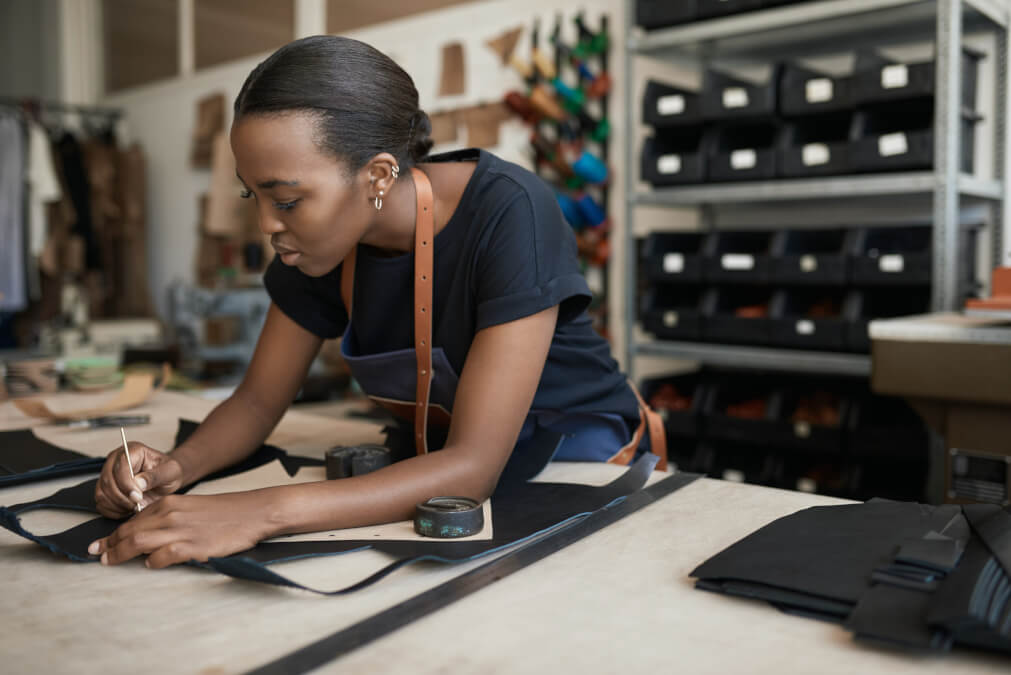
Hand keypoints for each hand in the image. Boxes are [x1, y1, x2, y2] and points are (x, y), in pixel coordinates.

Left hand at [88, 491, 270, 567]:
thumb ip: (169, 519)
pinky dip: (151, 563)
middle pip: (130, 532)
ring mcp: (180, 531)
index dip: (114, 534)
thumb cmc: (226, 512)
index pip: (133, 521)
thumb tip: (148, 535)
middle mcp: (170, 515)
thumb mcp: (192, 508)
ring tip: (109, 562)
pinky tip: (148, 565)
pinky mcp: (192, 547)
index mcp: (170, 503)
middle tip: (96, 554)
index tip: (101, 544)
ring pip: (138, 544)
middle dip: (109, 545)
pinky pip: (161, 557)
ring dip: (120, 554)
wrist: (253, 512)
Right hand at [95, 441, 183, 518]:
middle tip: (137, 504)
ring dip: (118, 505)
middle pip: (108, 481)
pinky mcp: (105, 488)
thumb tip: (138, 483)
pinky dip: (113, 510)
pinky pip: (101, 503)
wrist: (166, 480)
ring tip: (134, 506)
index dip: (127, 484)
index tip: (137, 497)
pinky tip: (127, 509)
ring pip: (101, 493)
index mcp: (132, 451)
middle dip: (122, 497)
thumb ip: (155, 476)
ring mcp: (108, 474)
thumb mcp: (170, 472)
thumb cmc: (168, 472)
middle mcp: (116, 460)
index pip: (120, 467)